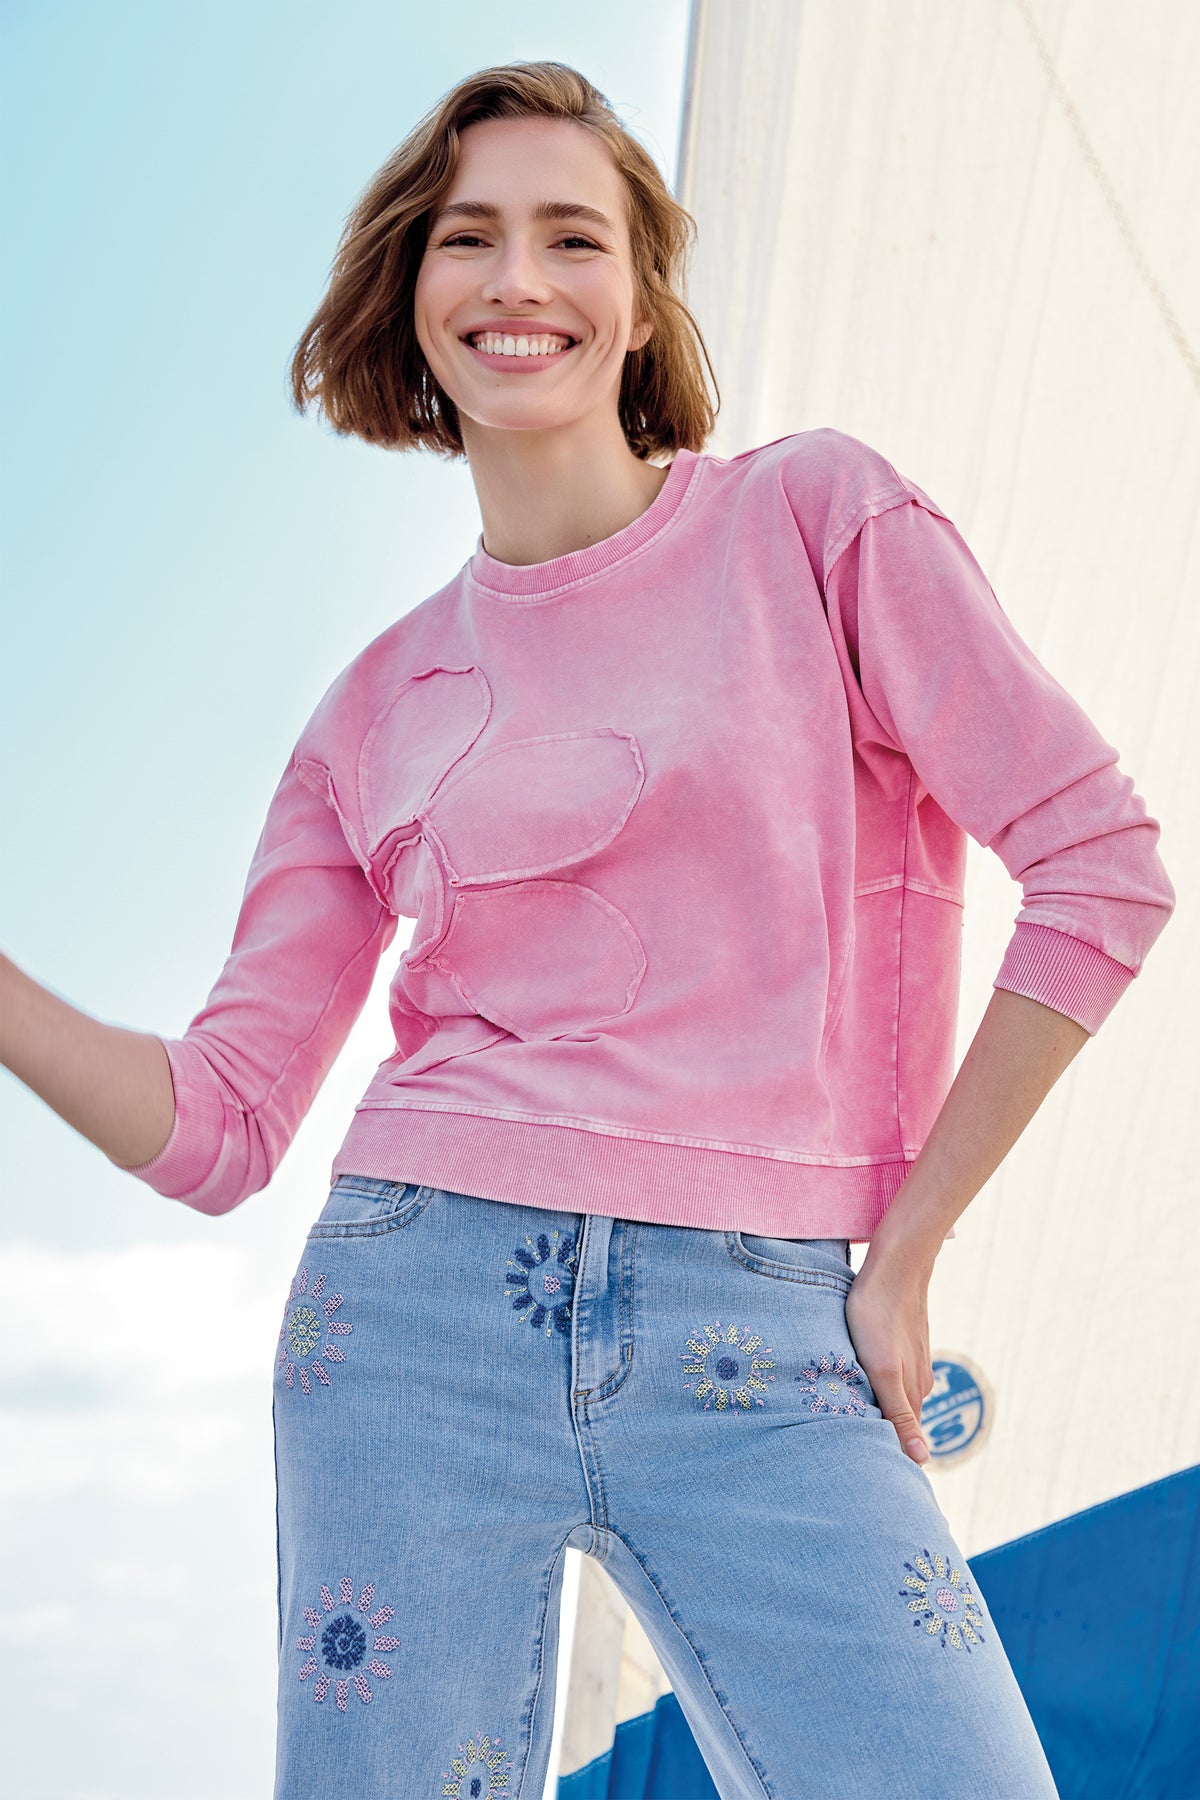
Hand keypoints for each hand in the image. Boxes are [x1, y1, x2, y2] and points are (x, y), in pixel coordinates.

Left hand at [844, 1244, 934, 1464]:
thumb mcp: (883, 1370)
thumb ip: (899, 1414)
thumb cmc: (879, 1317)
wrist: (895, 1265)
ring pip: (891, 1396)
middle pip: (897, 1421)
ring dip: (872, 1409)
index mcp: (913, 1394)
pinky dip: (871, 1384)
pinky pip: (887, 1374)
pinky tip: (853, 1381)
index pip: (903, 1440)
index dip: (885, 1456)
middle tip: (842, 1448)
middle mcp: (916, 1383)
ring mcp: (909, 1362)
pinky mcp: (899, 1344)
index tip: (861, 1473)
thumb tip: (922, 1460)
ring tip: (841, 1419)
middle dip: (876, 1436)